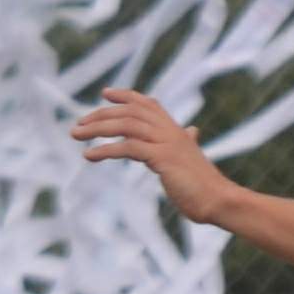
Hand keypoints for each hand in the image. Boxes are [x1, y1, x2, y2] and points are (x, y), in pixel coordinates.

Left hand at [72, 89, 242, 226]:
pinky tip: (89, 155)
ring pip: (126, 125)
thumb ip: (187, 141)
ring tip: (76, 135)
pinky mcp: (163, 158)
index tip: (105, 93)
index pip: (148, 103)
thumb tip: (192, 131)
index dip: (126, 96)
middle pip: (130, 111)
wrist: (218, 200)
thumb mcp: (190, 157)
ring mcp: (167, 143)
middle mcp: (170, 131)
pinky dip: (105, 150)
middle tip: (77, 125)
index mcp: (175, 130)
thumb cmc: (203, 183)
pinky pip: (128, 148)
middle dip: (100, 115)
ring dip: (97, 128)